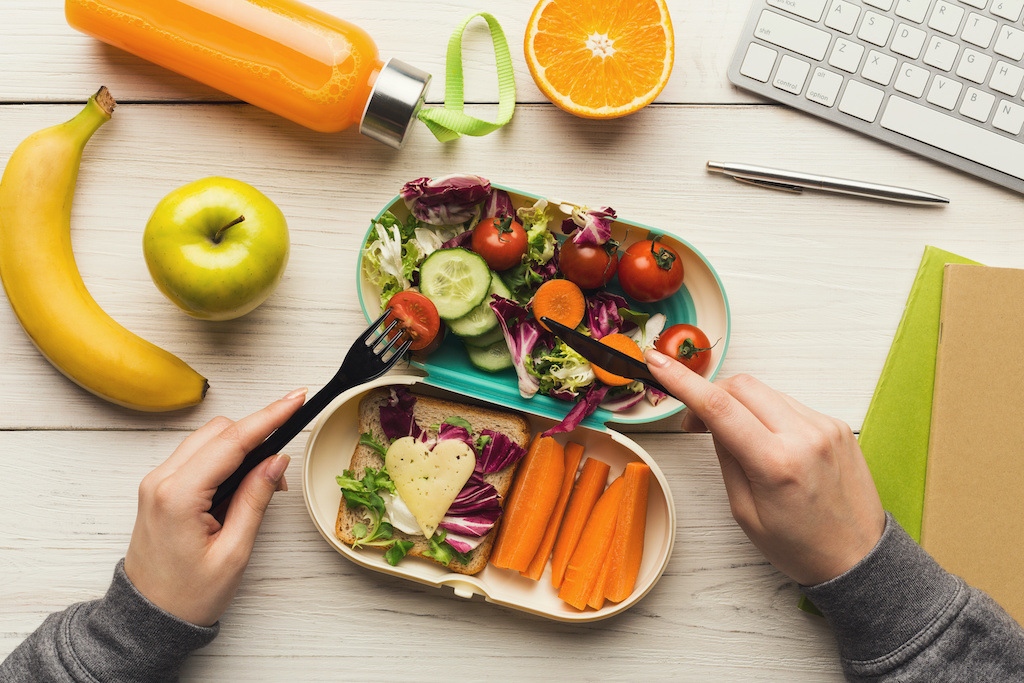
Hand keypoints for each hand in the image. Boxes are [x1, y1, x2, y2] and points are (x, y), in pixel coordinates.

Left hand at [123, 388, 306, 625]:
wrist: (149, 618)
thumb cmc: (188, 594)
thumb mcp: (234, 551)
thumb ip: (255, 498)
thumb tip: (277, 460)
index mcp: (178, 496)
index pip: (232, 441)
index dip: (269, 416)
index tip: (297, 398)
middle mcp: (161, 480)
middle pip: (219, 431)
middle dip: (257, 435)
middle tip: (283, 470)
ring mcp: (156, 482)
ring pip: (207, 438)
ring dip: (241, 447)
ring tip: (264, 483)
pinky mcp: (159, 488)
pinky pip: (197, 455)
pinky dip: (224, 458)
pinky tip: (242, 482)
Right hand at [645, 350, 883, 585]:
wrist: (859, 558)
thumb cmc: (800, 546)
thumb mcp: (745, 513)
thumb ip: (726, 458)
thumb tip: (712, 421)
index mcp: (776, 464)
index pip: (719, 406)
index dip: (681, 380)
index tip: (657, 362)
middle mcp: (805, 437)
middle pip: (742, 386)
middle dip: (711, 393)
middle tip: (695, 422)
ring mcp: (825, 427)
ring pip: (766, 392)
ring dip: (741, 405)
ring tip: (737, 438)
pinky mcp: (837, 426)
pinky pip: (789, 404)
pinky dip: (768, 414)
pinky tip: (769, 442)